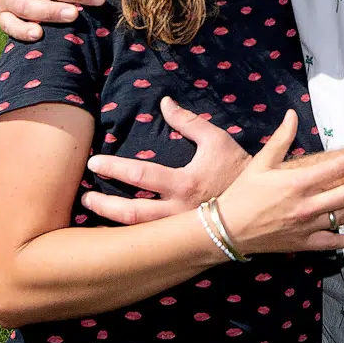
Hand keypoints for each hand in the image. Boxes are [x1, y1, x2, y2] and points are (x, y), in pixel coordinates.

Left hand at [82, 97, 250, 223]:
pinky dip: (130, 235)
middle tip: (84, 196)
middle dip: (104, 204)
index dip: (114, 168)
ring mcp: (179, 229)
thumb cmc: (236, 168)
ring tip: (94, 210)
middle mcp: (179, 211)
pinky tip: (114, 230)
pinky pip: (150, 240)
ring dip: (112, 222)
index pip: (141, 175)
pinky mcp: (182, 239)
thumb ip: (188, 121)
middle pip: (132, 212)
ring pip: (138, 231)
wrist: (258, 205)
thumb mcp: (216, 139)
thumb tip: (164, 102)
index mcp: (185, 183)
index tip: (94, 161)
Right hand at [215, 111, 343, 254]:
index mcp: (296, 183)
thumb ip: (280, 139)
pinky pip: (333, 243)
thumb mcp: (260, 163)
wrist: (226, 229)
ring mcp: (307, 227)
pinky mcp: (304, 243)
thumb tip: (292, 114)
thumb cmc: (243, 193)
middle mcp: (306, 206)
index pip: (334, 169)